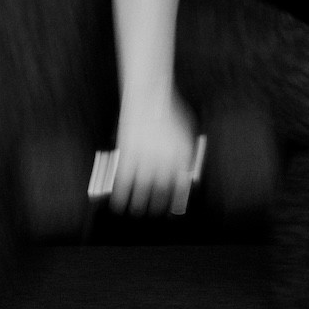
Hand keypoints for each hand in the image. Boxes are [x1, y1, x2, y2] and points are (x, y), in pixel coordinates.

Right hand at [108, 98, 199, 216]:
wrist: (150, 95)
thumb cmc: (170, 109)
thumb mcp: (188, 130)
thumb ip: (189, 152)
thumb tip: (189, 168)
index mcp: (182, 156)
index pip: (180, 186)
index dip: (177, 200)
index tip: (174, 209)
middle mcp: (165, 161)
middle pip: (161, 191)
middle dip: (158, 205)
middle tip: (154, 213)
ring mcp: (146, 158)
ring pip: (142, 189)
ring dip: (139, 204)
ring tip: (137, 212)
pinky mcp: (128, 154)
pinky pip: (124, 180)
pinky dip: (121, 194)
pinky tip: (119, 204)